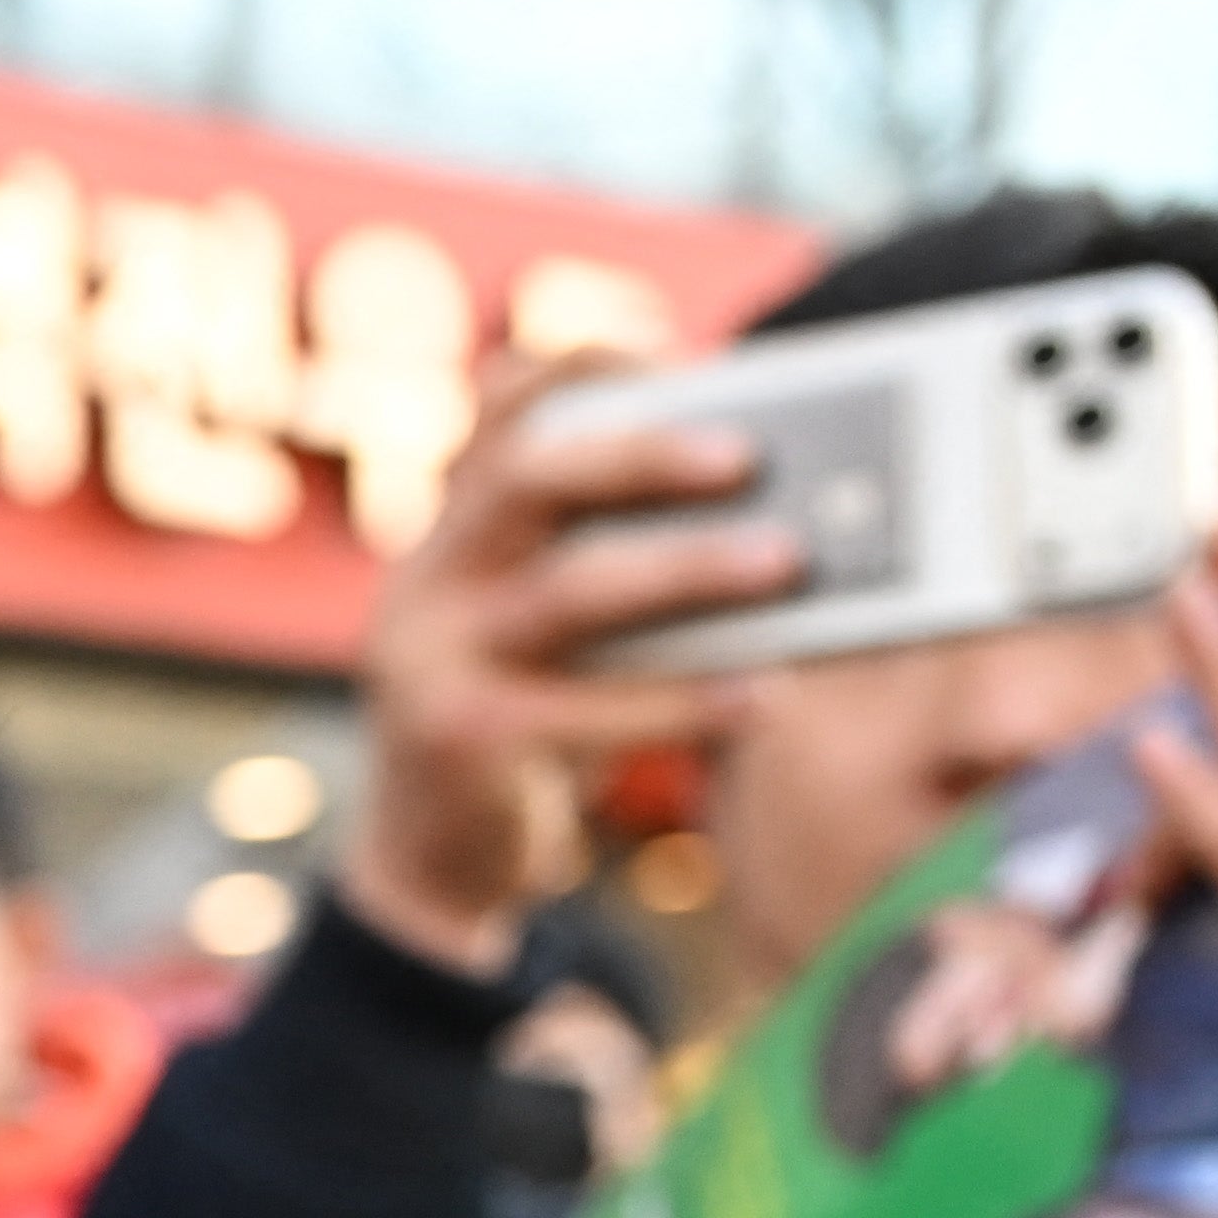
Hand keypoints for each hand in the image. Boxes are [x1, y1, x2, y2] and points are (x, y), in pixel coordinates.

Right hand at [344, 351, 800, 979]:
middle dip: (642, 454)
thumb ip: (604, 560)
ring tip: (790, 562)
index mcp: (453, 534)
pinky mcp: (461, 742)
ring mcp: (432, 661)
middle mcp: (427, 581)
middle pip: (529, 478)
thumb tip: (773, 509)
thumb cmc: (529, 723)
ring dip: (688, 569)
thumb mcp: (548, 629)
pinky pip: (588, 711)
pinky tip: (766, 694)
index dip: (581, 367)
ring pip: (568, 590)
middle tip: (749, 454)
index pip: (499, 412)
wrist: (434, 862)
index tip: (678, 356)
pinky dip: (685, 700)